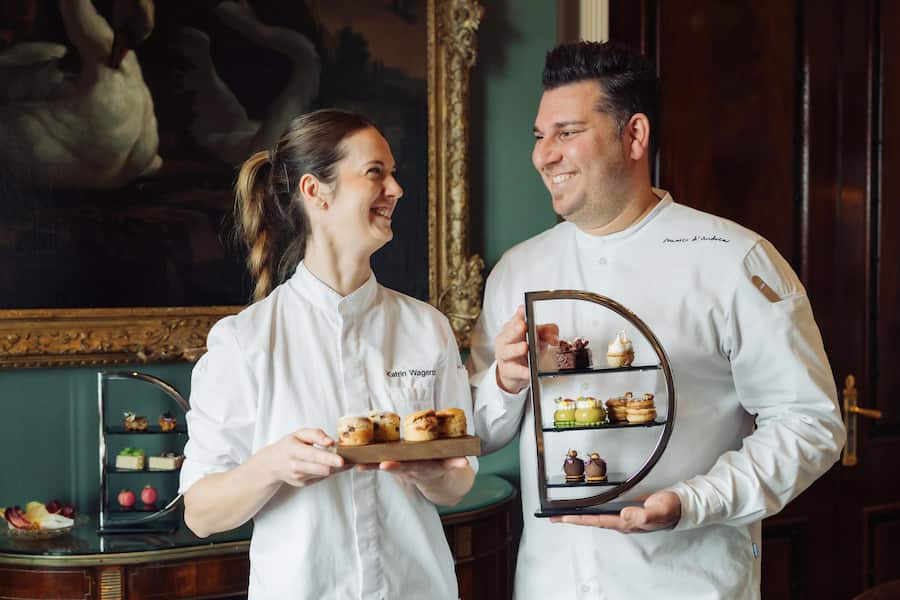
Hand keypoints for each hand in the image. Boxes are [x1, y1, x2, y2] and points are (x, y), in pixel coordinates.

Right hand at [258, 428, 345, 487]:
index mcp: (293, 450)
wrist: (272, 464)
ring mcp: (298, 477)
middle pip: (320, 469)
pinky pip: (321, 478)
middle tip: (346, 460)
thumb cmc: (289, 445)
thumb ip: (316, 434)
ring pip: (323, 474)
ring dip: (335, 468)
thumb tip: (331, 441)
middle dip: (335, 465)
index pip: (313, 455)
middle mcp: (294, 466)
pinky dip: (329, 471)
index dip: (328, 458)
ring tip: (343, 460)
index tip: (341, 460)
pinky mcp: (302, 484)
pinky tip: (332, 465)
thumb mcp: (299, 434)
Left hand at [355, 457, 468, 482]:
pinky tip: (353, 463)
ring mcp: (400, 469)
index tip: (386, 465)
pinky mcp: (392, 465)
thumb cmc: (440, 465)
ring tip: (357, 466)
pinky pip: (376, 464)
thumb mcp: (449, 464)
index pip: (408, 467)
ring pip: (382, 467)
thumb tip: (466, 464)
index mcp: (420, 468)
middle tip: (371, 466)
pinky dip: (365, 464)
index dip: (397, 467)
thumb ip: (456, 462)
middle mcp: (408, 469)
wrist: (434, 478)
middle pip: (393, 469)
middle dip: (381, 468)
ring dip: (370, 467)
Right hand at [495, 305, 558, 393]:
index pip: (515, 319)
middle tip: (524, 325)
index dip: (519, 314)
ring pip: (507, 351)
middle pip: (508, 333)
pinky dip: (522, 371)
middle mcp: (505, 340)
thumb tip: (554, 338)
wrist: (515, 372)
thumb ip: (549, 333)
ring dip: (516, 349)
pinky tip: (529, 371)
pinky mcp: (508, 370)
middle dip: (515, 329)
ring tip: (525, 347)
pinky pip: (515, 371)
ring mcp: (505, 355)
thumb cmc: (526, 351)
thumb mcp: (538, 338)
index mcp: (512, 328)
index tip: (523, 309)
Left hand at [549, 491, 680, 532]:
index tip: (562, 518)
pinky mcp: (626, 509)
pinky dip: (593, 509)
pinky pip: (604, 511)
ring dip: (581, 515)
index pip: (597, 521)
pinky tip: (587, 507)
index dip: (578, 519)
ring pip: (597, 517)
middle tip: (555, 517)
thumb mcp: (658, 511)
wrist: (680, 506)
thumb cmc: (670, 509)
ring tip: (565, 513)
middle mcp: (622, 521)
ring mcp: (624, 516)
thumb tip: (624, 513)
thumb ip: (642, 514)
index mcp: (626, 523)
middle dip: (573, 519)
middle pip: (592, 521)